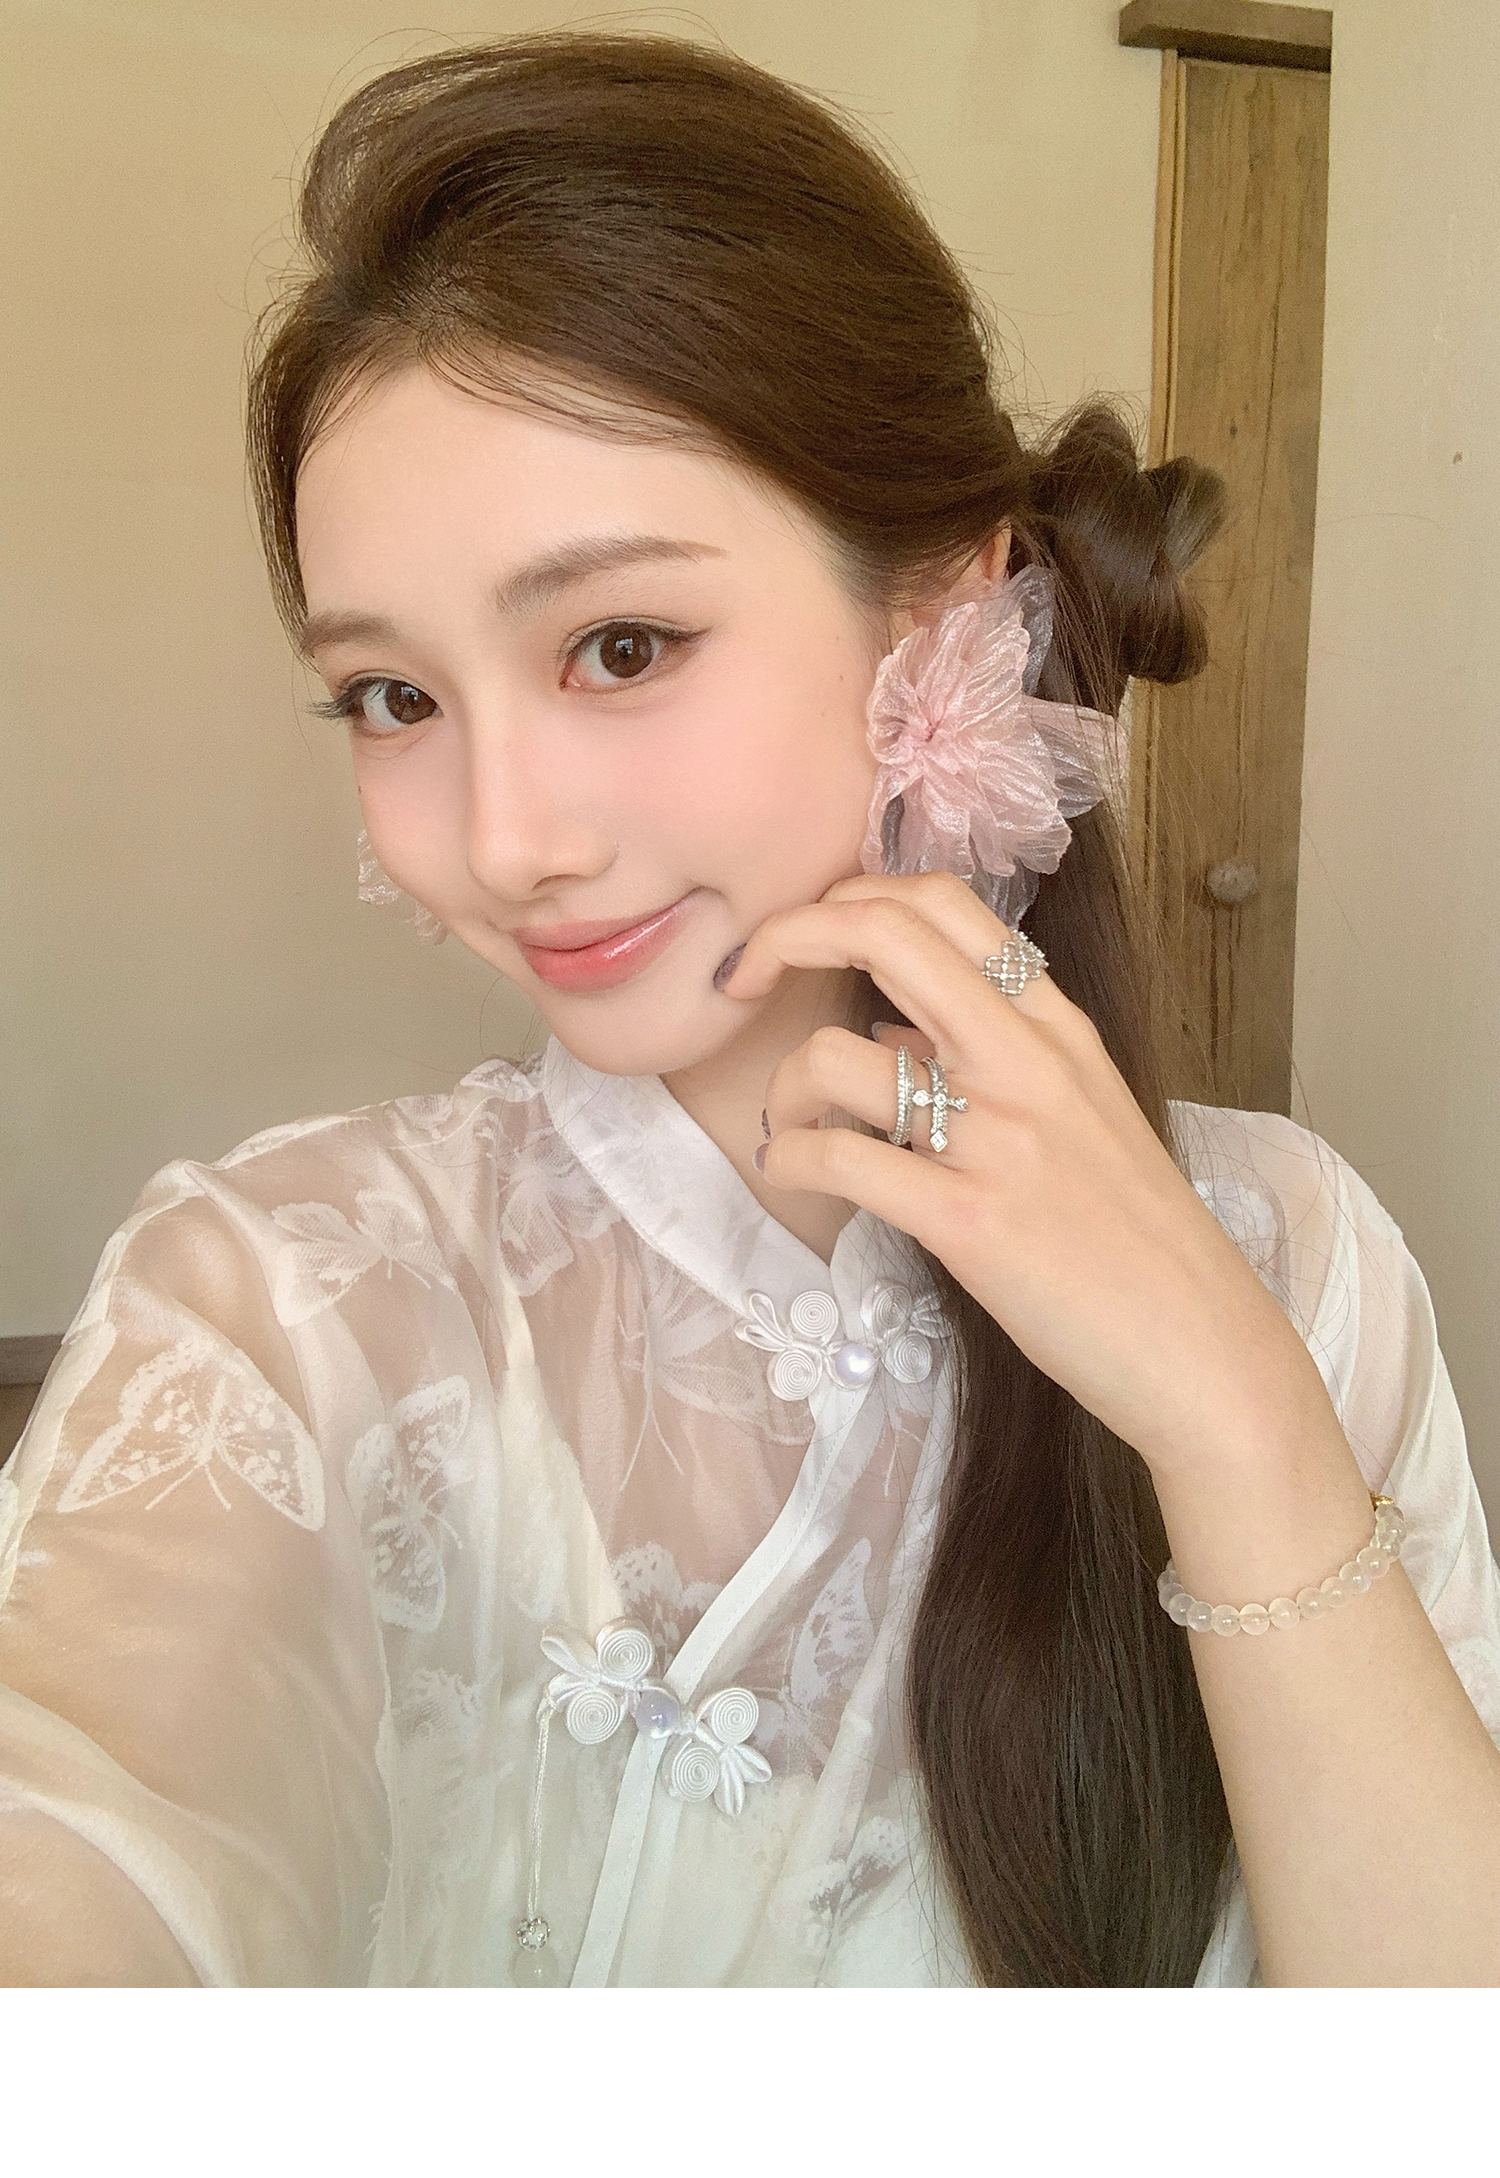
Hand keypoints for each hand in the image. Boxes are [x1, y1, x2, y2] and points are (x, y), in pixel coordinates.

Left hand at [725, 872, 1337, 1478]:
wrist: (1201, 1347)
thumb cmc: (1134, 1240)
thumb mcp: (1078, 1117)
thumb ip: (989, 1062)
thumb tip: (889, 1036)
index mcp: (1057, 1028)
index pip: (943, 903)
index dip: (851, 895)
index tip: (805, 933)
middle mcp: (1027, 1062)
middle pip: (884, 933)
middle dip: (786, 932)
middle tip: (743, 976)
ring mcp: (997, 1140)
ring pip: (836, 1055)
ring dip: (783, 1084)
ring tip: (790, 1126)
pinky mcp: (967, 1222)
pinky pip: (838, 1162)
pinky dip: (791, 1161)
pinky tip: (793, 1175)